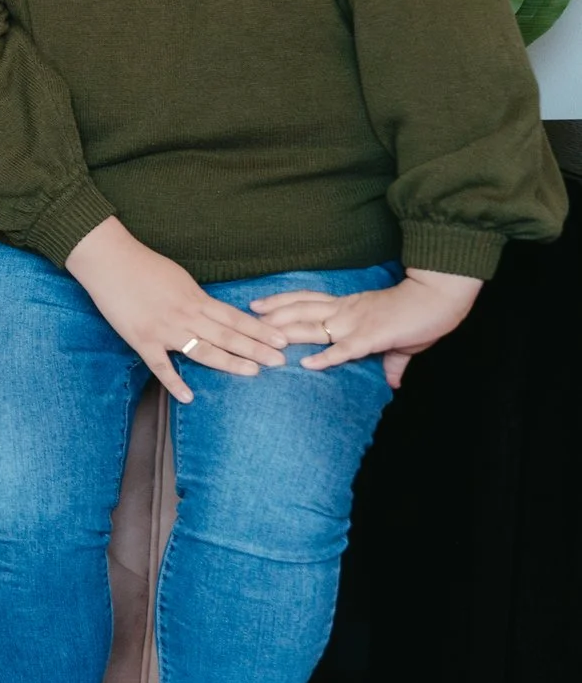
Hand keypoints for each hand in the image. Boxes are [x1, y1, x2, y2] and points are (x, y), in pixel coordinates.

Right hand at [66, 217, 285, 403]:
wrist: (108, 260)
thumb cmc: (142, 264)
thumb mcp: (178, 277)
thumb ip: (196, 297)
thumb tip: (213, 312)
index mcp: (195, 298)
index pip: (235, 318)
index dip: (260, 330)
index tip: (281, 340)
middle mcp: (186, 315)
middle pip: (227, 336)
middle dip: (256, 349)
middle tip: (280, 361)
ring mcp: (164, 329)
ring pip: (203, 351)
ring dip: (229, 363)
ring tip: (253, 373)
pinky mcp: (142, 339)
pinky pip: (161, 366)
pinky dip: (174, 382)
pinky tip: (188, 397)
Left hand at [251, 268, 481, 387]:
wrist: (439, 300)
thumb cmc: (421, 315)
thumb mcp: (402, 341)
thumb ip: (392, 362)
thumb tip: (393, 382)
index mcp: (349, 308)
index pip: (307, 301)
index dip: (282, 303)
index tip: (258, 305)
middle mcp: (345, 312)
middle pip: (300, 310)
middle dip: (272, 315)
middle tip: (244, 317)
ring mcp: (355, 324)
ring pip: (313, 326)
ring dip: (286, 331)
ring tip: (262, 337)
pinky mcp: (371, 338)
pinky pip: (344, 349)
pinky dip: (325, 357)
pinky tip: (308, 365)